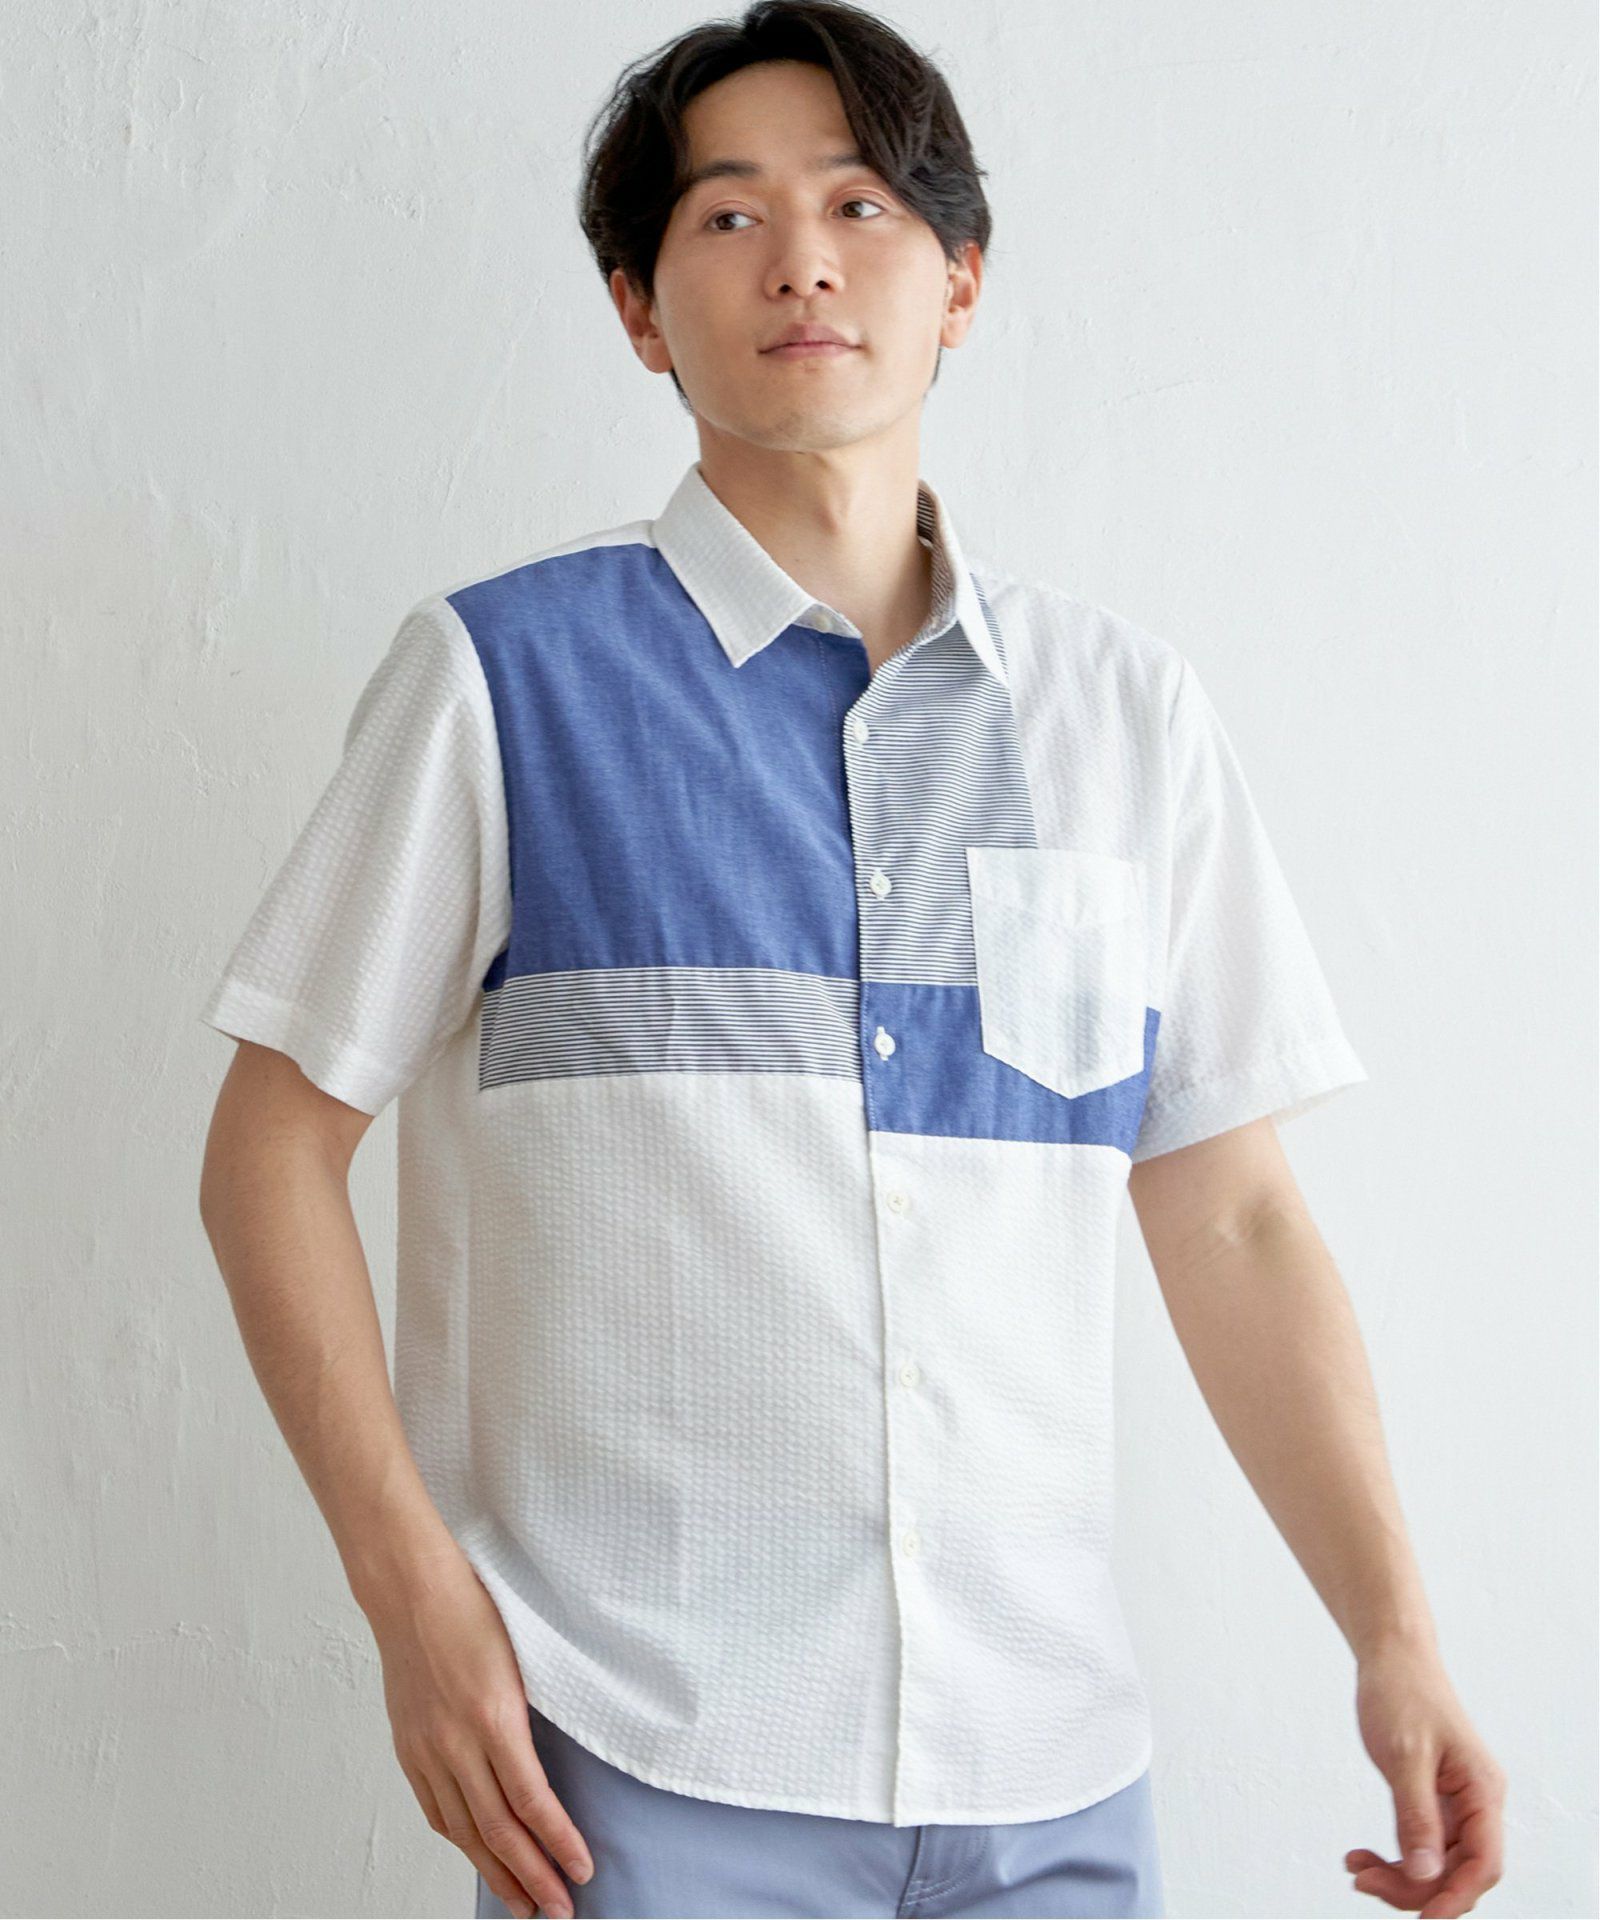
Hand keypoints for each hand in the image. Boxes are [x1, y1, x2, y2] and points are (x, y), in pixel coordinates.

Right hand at [363, 1545, 594, 1918]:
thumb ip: (531, 1714)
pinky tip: (477, 1856)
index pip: (531, 1801)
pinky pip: (435, 1808)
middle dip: (532, 1876)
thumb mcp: (520, 1657)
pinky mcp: (408, 1746)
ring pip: (463, 1830)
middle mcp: (455, 1740)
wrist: (410, 1588)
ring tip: (523, 1902)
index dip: (558, 1842)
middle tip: (560, 1910)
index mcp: (493, 1715)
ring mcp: (426, 1747)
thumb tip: (555, 1764)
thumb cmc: (474, 1608)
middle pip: (497, 1829)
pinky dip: (459, 1840)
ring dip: (496, 1871)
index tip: (581, 1870)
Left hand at [1346, 1637, 1504, 1916]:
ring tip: (1356, 1869)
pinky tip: (1362, 1856)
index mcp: (1483, 1790)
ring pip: (1439, 1862)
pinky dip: (1394, 1856)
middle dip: (1415, 1888)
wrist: (1392, 1656)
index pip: (1484, 1863)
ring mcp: (1457, 1802)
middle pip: (1460, 1870)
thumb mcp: (1404, 1756)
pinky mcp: (1434, 1799)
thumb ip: (1416, 1817)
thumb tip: (1425, 1874)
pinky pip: (1423, 1843)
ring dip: (1400, 1876)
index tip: (1421, 1917)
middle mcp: (1477, 1801)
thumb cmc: (1402, 1692)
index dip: (1455, 1897)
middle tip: (1364, 1882)